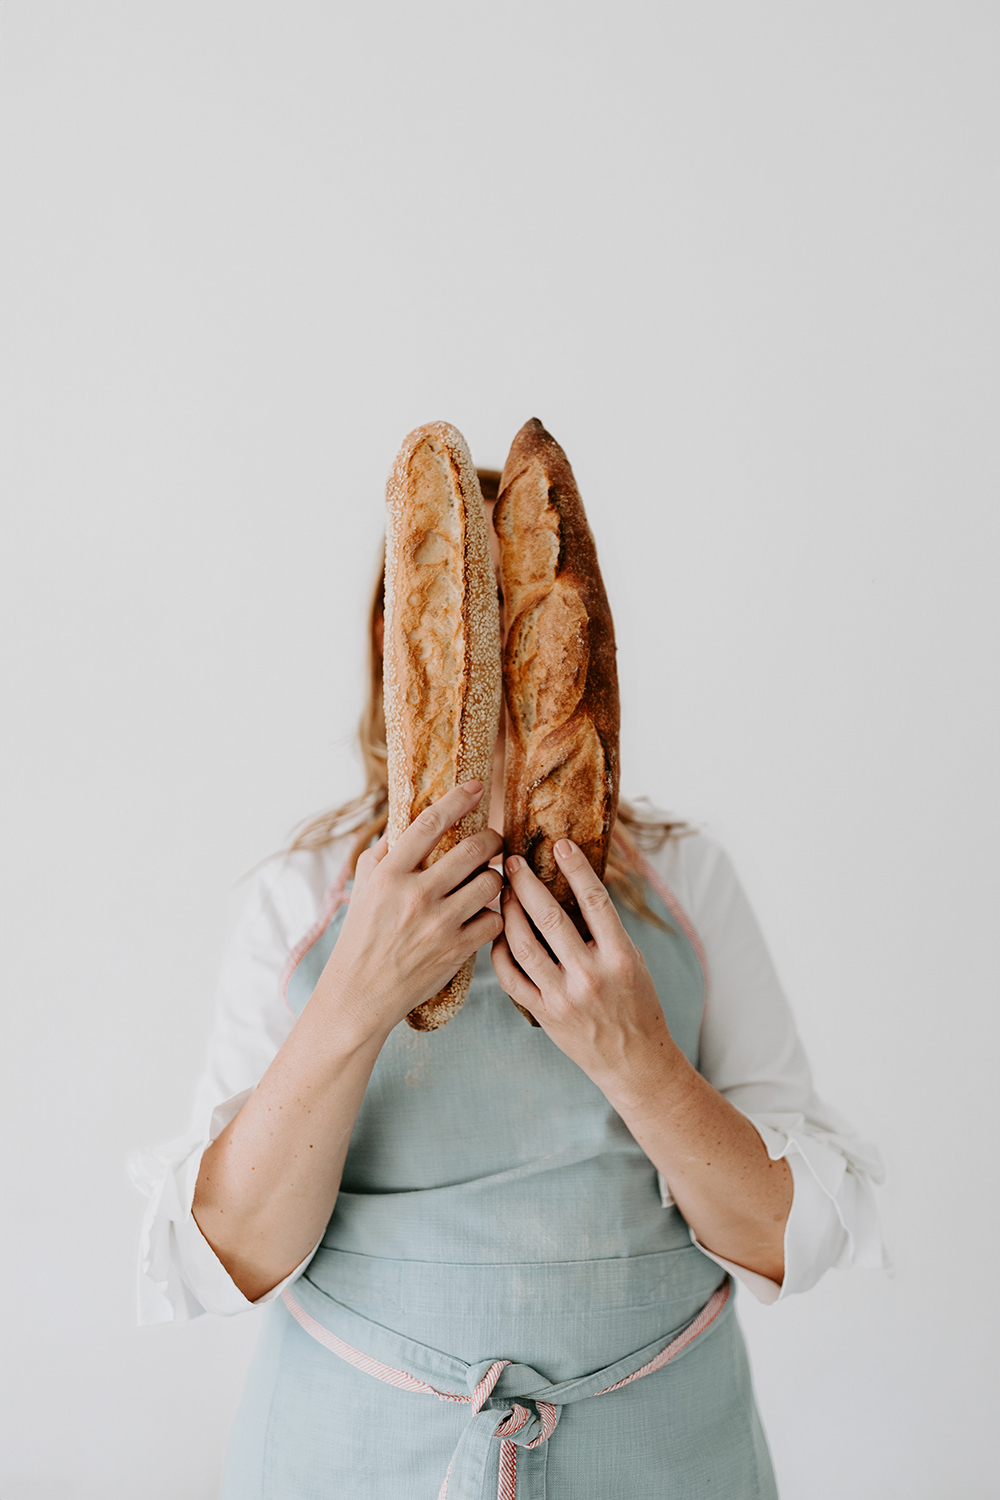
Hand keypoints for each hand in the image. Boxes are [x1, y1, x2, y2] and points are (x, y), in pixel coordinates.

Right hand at [320, 781, 503, 1040]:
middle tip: (493, 841)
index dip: (458, 799)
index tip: (476, 787)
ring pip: (491, 882)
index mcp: (389, 874)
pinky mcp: (457, 951)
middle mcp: (415, 895)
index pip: (429, 823)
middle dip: (492, 839)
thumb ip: (385, 852)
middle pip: (473, 849)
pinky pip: (494, 919)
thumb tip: (408, 820)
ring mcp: (439, 924)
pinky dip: (494, 915)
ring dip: (495, 877)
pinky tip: (484, 915)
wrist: (361, 994)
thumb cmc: (362, 935)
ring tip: (488, 880)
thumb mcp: (363, 887)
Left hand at [491, 840, 682, 1095]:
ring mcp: (564, 997)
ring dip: (508, 912)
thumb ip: (605, 929)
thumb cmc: (636, 1004)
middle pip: (550, 918)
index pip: (595, 901)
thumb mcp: (632, 961)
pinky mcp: (544, 1013)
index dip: (577, 868)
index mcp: (620, 956)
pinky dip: (500, 951)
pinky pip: (511, 977)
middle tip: (512, 861)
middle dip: (527, 885)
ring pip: (523, 944)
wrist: (634, 1061)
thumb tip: (575, 884)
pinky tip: (498, 932)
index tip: (561, 844)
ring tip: (502, 891)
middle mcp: (590, 975)